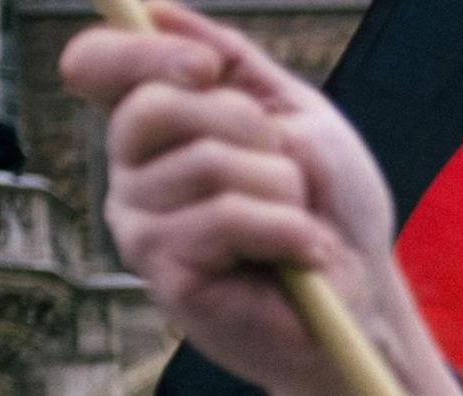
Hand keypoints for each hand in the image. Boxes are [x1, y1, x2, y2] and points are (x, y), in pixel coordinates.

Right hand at [61, 3, 462, 395]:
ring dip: (284, 190)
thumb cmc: (332, 212)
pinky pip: (225, 216)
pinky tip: (305, 256)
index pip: (97, 66)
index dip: (140, 51)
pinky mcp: (168, 275)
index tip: (205, 68)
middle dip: (252, 130)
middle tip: (291, 177)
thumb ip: (234, 62)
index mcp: (156, 132)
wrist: (365, 299)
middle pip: (158, 104)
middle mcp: (132, 175)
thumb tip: (155, 7)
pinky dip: (289, 231)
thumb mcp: (296, 118)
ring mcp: (141, 226)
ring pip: (207, 162)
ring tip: (302, 227)